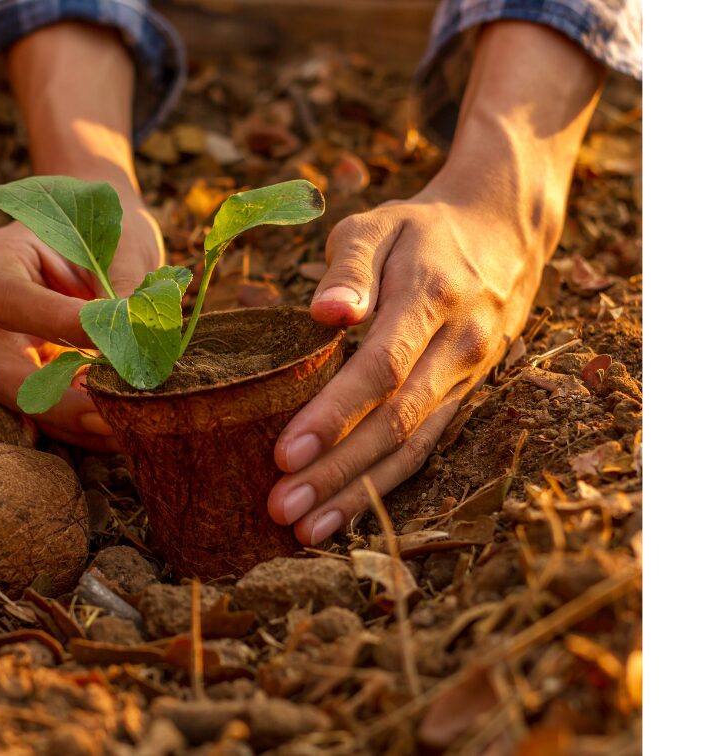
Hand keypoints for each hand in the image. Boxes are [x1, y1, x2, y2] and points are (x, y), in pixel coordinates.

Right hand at [0, 196, 163, 450]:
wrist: (97, 228)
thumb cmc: (105, 225)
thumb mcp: (116, 243)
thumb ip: (123, 288)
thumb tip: (140, 342)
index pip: (11, 303)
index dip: (59, 328)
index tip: (114, 344)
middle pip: (7, 376)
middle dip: (62, 405)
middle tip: (113, 418)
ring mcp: (8, 350)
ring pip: (30, 404)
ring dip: (80, 424)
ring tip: (130, 429)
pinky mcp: (34, 374)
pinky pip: (53, 408)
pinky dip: (87, 421)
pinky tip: (125, 424)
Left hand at [267, 185, 547, 542]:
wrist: (503, 234)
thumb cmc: (420, 231)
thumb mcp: (379, 224)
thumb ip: (350, 265)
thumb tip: (327, 310)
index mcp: (431, 299)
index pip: (381, 367)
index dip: (334, 414)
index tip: (286, 451)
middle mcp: (457, 347)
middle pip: (396, 422)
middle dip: (337, 472)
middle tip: (282, 507)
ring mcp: (467, 378)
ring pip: (413, 447)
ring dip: (358, 494)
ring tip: (304, 530)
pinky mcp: (464, 397)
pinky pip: (425, 449)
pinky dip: (384, 485)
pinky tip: (343, 513)